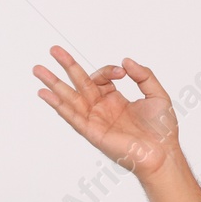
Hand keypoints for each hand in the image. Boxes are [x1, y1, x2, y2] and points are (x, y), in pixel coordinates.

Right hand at [33, 45, 178, 179]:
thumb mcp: (157, 94)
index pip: (102, 78)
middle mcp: (102, 108)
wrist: (162, 152)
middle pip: (79, 83)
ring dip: (54, 83)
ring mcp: (95, 119)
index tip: (121, 71)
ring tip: (38, 69)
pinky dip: (57, 104)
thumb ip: (143, 75)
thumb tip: (125, 60)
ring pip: (70, 97)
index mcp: (116, 100)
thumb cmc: (162, 129)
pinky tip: (45, 93)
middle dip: (67, 66)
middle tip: (53, 50)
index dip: (108, 70)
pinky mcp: (91, 131)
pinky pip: (71, 116)